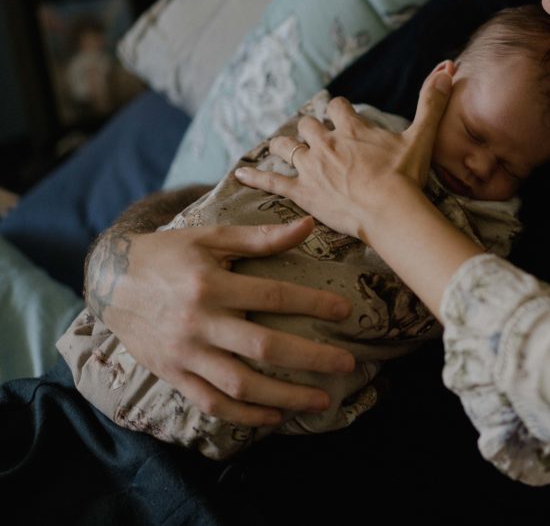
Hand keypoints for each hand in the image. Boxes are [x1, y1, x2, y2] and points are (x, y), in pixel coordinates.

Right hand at [85, 218, 355, 426]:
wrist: (110, 282)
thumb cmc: (168, 254)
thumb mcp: (210, 238)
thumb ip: (260, 237)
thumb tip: (309, 225)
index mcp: (210, 286)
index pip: (272, 296)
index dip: (312, 304)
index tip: (345, 311)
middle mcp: (198, 324)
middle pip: (263, 348)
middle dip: (310, 358)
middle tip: (347, 365)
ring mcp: (185, 355)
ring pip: (241, 385)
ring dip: (285, 397)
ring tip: (321, 401)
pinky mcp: (173, 376)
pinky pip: (212, 404)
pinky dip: (245, 416)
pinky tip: (275, 417)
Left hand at [235, 61, 453, 241]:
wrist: (390, 211)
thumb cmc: (406, 176)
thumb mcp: (422, 136)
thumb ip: (432, 102)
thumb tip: (448, 67)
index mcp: (351, 128)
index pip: (337, 106)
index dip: (338, 109)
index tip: (341, 113)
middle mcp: (326, 143)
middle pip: (307, 126)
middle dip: (309, 128)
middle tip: (313, 135)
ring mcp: (311, 168)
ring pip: (286, 148)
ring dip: (282, 146)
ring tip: (278, 147)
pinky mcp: (302, 193)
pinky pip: (272, 183)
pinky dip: (255, 177)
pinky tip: (240, 173)